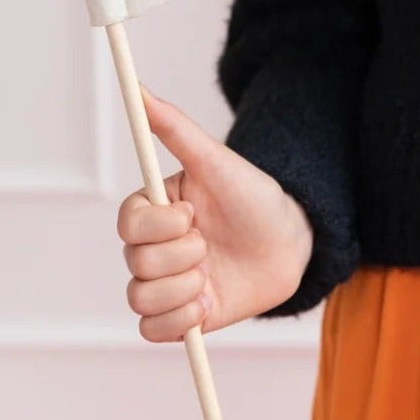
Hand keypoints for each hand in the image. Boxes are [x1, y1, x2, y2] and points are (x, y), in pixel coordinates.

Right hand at [116, 85, 313, 341]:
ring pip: (141, 300)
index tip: (194, 216)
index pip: (128, 224)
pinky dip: (180, 321)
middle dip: (183, 255)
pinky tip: (207, 303)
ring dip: (184, 288)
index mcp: (155, 210)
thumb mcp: (216, 160)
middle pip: (136, 263)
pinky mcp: (182, 316)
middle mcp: (155, 247)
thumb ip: (175, 127)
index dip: (161, 226)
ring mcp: (167, 283)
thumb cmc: (254, 196)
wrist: (292, 241)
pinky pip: (153, 331)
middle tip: (211, 244)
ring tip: (212, 274)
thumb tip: (138, 88)